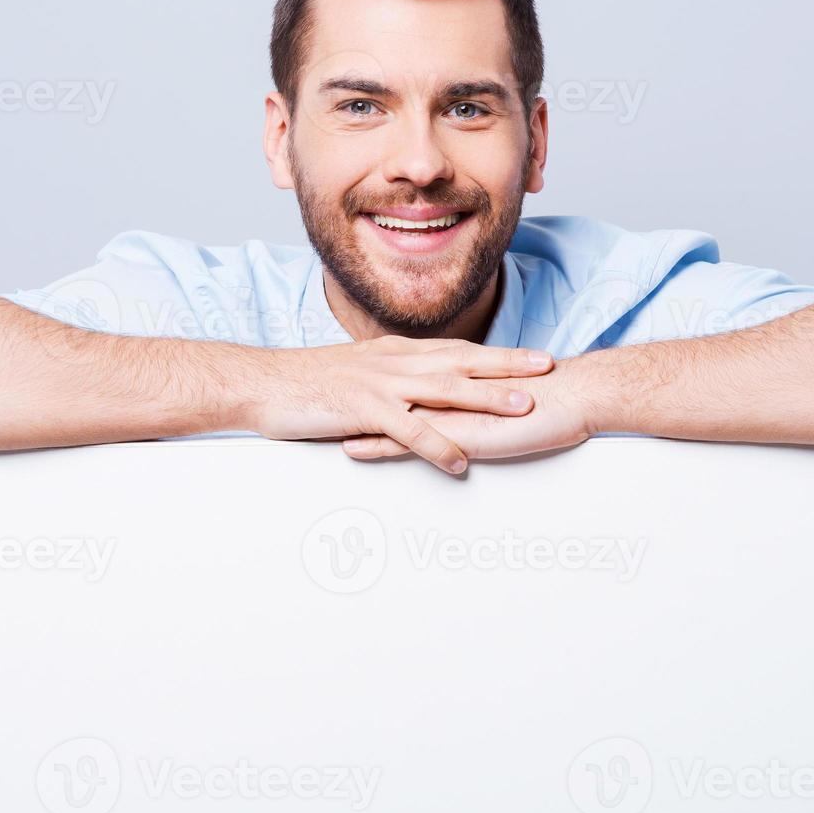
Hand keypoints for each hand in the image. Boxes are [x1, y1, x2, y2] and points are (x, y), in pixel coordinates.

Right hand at [246, 336, 555, 473]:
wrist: (265, 383)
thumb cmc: (308, 382)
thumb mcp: (359, 372)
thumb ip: (393, 378)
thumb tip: (421, 390)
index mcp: (397, 353)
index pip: (459, 351)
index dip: (499, 355)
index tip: (534, 357)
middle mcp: (395, 363)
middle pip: (462, 361)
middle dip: (508, 364)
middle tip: (548, 368)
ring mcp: (380, 384)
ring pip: (444, 389)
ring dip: (486, 397)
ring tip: (523, 407)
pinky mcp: (363, 410)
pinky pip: (409, 430)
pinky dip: (438, 445)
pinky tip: (461, 462)